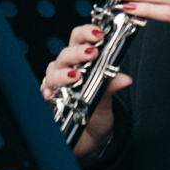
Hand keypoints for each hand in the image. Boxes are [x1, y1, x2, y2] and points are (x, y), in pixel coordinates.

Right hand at [41, 23, 131, 159]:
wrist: (92, 136)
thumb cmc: (97, 110)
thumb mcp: (108, 97)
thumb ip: (112, 85)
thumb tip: (125, 79)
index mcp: (81, 60)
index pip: (79, 38)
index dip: (86, 32)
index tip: (98, 34)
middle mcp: (66, 69)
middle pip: (65, 54)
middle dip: (77, 52)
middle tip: (91, 53)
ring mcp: (56, 84)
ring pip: (52, 71)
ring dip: (63, 73)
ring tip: (75, 76)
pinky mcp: (49, 100)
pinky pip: (44, 92)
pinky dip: (47, 92)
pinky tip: (51, 94)